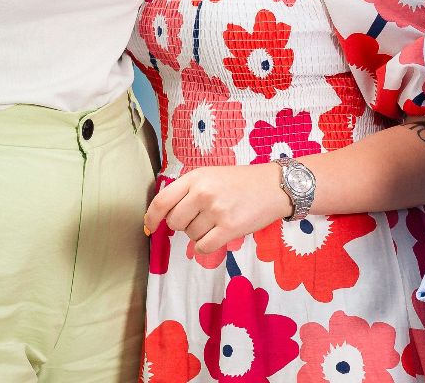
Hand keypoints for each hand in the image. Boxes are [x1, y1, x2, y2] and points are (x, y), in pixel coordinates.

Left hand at [144, 163, 292, 256]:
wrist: (273, 186)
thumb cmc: (241, 181)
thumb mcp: (211, 175)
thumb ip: (188, 190)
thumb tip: (163, 216)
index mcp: (195, 177)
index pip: (162, 201)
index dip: (152, 217)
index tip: (151, 226)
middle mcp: (203, 193)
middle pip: (175, 222)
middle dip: (183, 225)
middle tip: (201, 219)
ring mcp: (216, 211)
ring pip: (191, 236)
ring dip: (200, 235)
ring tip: (217, 222)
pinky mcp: (229, 228)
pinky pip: (204, 248)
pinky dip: (206, 248)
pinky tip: (216, 238)